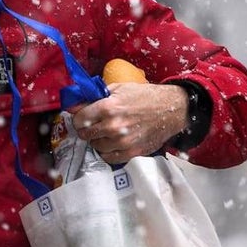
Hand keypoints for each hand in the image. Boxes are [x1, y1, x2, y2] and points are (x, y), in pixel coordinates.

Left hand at [69, 83, 188, 163]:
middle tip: (93, 125)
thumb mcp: (118, 88)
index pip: (78, 119)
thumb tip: (74, 105)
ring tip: (105, 132)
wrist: (171, 109)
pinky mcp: (133, 152)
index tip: (82, 117)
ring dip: (97, 140)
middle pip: (85, 134)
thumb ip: (94, 97)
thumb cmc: (144, 96)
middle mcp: (113, 126)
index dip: (78, 118)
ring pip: (96, 146)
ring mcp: (123, 142)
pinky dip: (107, 151)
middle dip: (86, 129)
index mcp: (108, 108)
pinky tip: (112, 143)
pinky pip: (109, 157)